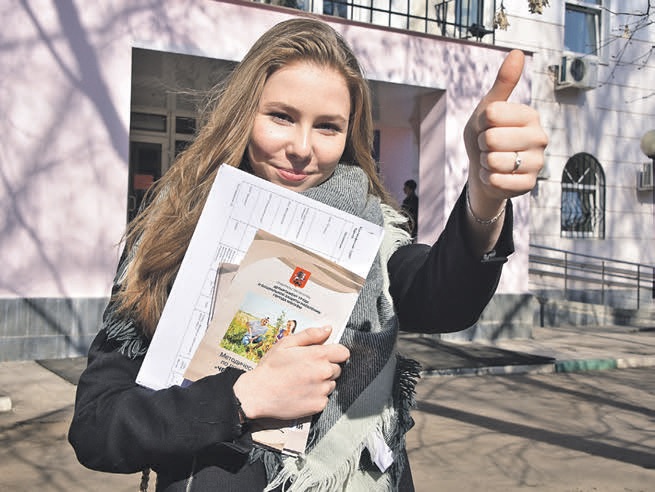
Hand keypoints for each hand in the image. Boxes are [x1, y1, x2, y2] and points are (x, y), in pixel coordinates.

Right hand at [232, 326, 349, 419]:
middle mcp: (323, 373)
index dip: (335, 353)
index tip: (326, 355)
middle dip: (326, 367)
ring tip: (302, 381)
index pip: (343, 353)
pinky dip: (316, 396)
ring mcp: (322, 390)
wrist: (257, 394)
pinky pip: (324, 399)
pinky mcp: (318, 405)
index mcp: (318, 355)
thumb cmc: (270, 368)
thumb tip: (327, 329)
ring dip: (322, 382)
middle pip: (337, 369)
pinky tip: (301, 392)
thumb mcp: (286, 343)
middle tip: (307, 369)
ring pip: (331, 384)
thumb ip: (310, 335)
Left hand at [464, 50, 547, 212]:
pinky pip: (497, 181)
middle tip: (489, 146)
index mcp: (530, 115)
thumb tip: (516, 52)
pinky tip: (495, 175)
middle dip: (481, 145)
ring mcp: (537, 163)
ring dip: (484, 163)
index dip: (481, 123)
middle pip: (491, 139)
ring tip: (492, 160)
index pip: (491, 115)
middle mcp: (540, 137)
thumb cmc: (486, 134)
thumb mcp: (488, 108)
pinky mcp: (529, 185)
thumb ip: (502, 83)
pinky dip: (488, 179)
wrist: (484, 168)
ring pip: (493, 162)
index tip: (488, 127)